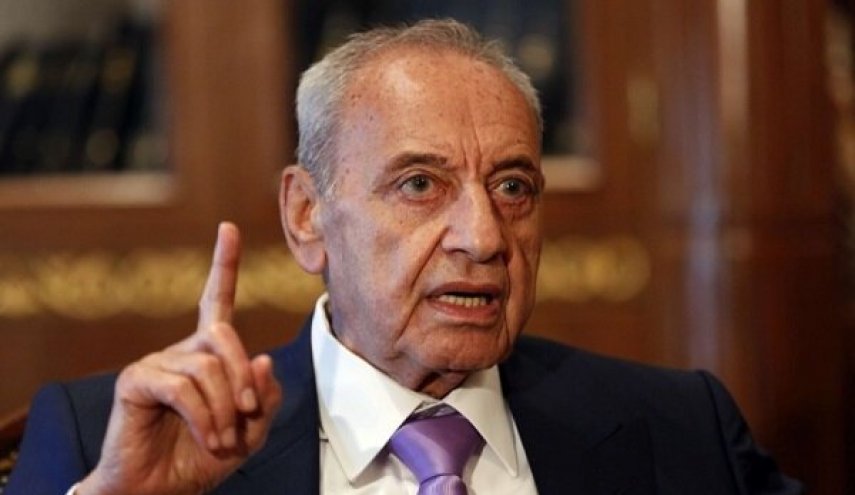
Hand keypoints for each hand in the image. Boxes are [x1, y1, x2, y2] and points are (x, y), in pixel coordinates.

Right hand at [78, 223, 282, 494]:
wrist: (163, 490)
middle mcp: (182, 350)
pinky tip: (207, 437)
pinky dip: (203, 416)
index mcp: (209, 354)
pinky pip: (181, 386)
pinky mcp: (136, 381)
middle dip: (242, 378)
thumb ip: (265, 395)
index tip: (228, 228)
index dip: (224, 265)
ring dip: (224, 409)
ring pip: (206, 366)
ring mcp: (156, 362)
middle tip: (247, 414)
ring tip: (221, 438)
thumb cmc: (205, 458)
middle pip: (223, 335)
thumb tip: (262, 357)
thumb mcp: (253, 430)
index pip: (217, 301)